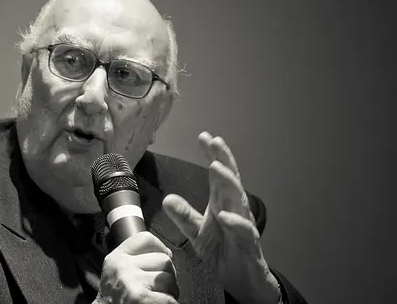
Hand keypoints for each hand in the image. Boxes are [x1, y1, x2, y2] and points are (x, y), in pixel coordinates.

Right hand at [95, 231, 178, 303]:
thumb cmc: (115, 298)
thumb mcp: (116, 272)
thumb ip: (135, 259)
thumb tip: (167, 253)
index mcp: (116, 258)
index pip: (145, 238)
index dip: (160, 247)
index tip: (161, 259)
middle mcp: (122, 267)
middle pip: (164, 259)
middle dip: (168, 274)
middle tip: (159, 286)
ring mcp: (132, 282)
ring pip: (169, 279)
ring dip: (170, 291)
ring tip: (157, 297)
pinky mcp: (140, 298)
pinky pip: (169, 298)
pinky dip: (170, 303)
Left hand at [162, 132, 280, 303]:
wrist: (242, 281)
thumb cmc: (224, 251)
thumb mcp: (198, 233)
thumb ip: (184, 216)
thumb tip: (167, 199)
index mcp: (223, 203)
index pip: (218, 175)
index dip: (213, 155)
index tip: (204, 136)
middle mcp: (235, 209)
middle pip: (231, 180)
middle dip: (223, 159)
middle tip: (214, 143)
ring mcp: (244, 225)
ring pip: (239, 200)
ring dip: (228, 183)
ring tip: (216, 167)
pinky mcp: (250, 245)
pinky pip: (244, 231)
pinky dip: (235, 222)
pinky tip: (225, 215)